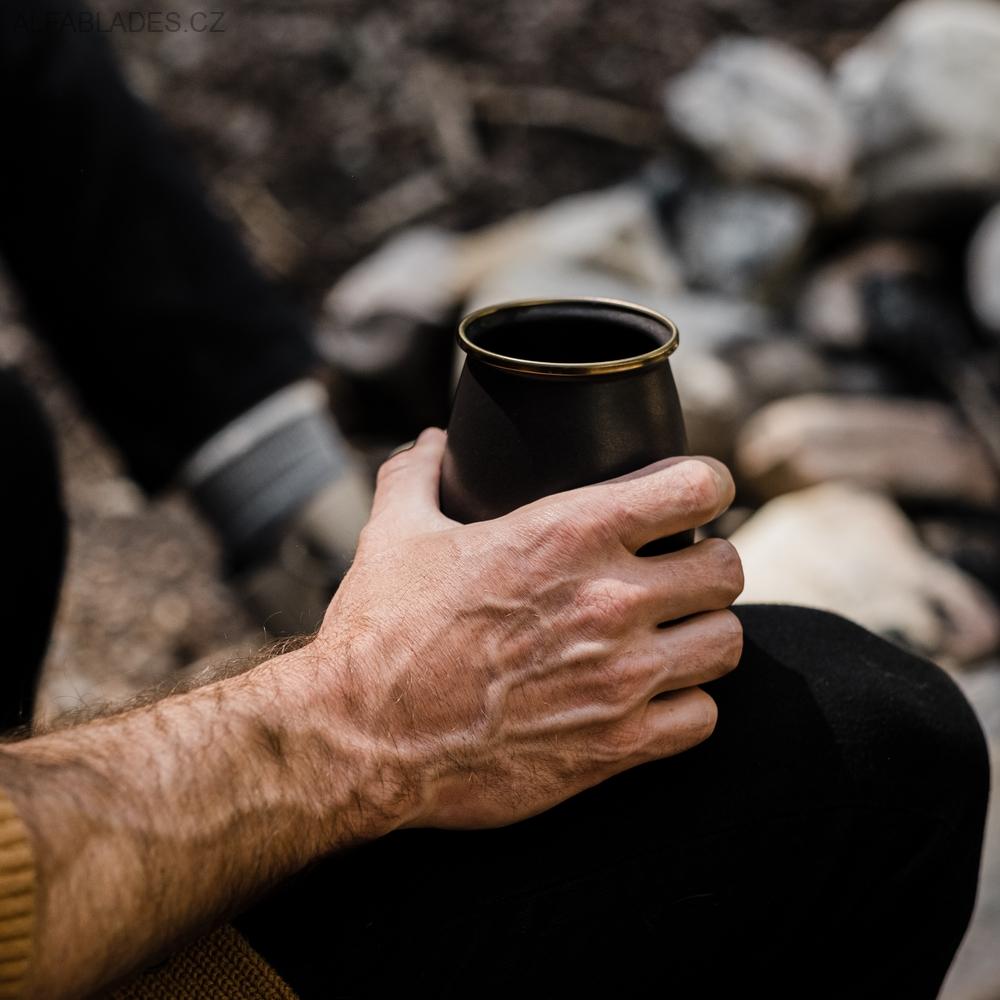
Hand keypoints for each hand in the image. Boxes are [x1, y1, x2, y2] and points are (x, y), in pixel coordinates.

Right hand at [316, 427, 743, 829]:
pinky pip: (702, 718)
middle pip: (727, 566)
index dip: (704, 486)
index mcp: (567, 533)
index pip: (696, 487)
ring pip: (726, 641)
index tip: (693, 498)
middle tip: (677, 574)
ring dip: (702, 633)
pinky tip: (653, 699)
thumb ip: (417, 475)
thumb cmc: (380, 632)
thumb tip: (428, 440)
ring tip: (672, 636)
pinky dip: (684, 706)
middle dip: (707, 564)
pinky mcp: (617, 745)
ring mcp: (621, 677)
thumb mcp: (394, 535)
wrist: (362, 741)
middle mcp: (609, 599)